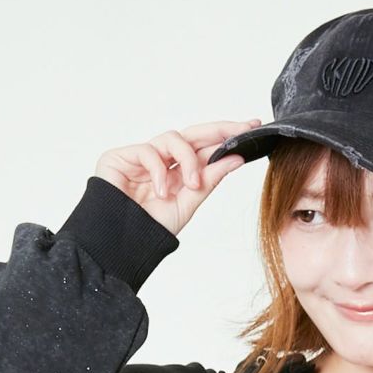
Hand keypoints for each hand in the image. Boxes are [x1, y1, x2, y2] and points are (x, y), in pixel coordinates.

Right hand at [93, 119, 261, 236]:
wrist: (119, 244)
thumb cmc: (149, 228)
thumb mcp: (188, 205)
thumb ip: (209, 181)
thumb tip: (235, 159)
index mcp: (178, 172)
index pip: (205, 148)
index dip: (227, 137)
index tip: (252, 128)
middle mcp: (163, 160)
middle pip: (193, 134)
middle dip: (218, 131)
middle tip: (239, 131)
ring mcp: (142, 156)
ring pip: (174, 138)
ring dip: (188, 160)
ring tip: (191, 184)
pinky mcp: (121, 156)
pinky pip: (149, 151)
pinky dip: (159, 171)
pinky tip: (161, 191)